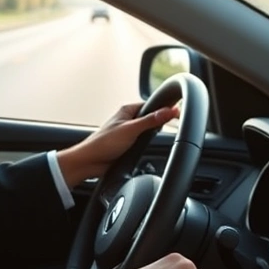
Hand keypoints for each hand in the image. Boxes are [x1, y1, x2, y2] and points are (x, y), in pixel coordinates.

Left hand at [56, 103, 177, 186]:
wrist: (91, 162)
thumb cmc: (104, 143)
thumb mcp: (131, 130)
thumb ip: (151, 120)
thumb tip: (170, 110)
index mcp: (128, 110)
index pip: (152, 105)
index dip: (165, 108)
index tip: (178, 113)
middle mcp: (128, 120)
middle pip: (152, 119)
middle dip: (160, 124)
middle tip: (170, 127)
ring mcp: (129, 133)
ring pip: (149, 132)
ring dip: (153, 137)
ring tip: (156, 140)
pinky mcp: (129, 145)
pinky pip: (144, 143)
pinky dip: (148, 145)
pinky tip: (149, 149)